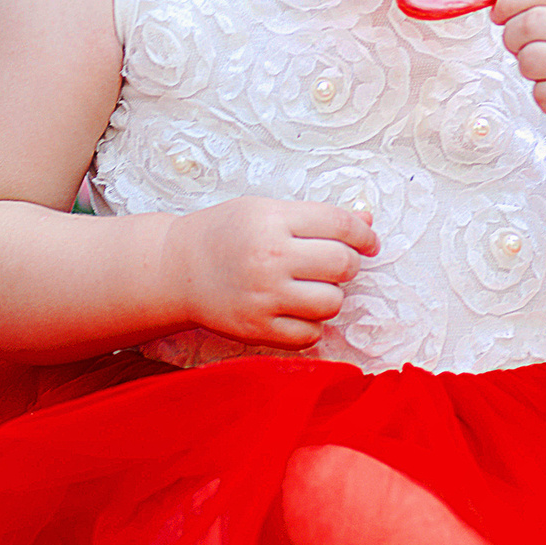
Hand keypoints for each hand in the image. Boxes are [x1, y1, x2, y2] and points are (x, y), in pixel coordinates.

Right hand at [169, 196, 378, 349]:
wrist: (177, 268)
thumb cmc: (225, 233)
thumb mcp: (266, 210)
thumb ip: (316, 216)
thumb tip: (367, 220)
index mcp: (272, 220)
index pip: (340, 225)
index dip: (364, 234)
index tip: (368, 242)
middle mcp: (269, 258)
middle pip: (342, 264)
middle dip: (348, 264)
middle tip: (334, 264)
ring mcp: (263, 297)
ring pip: (332, 302)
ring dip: (331, 295)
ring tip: (311, 287)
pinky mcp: (257, 329)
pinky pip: (310, 334)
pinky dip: (311, 324)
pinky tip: (295, 309)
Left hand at [490, 0, 545, 144]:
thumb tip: (510, 1)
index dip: (509, 2)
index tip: (501, 12)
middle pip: (529, 25)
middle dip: (511, 35)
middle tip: (517, 43)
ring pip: (530, 61)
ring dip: (526, 66)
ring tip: (544, 67)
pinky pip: (542, 94)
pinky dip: (543, 94)